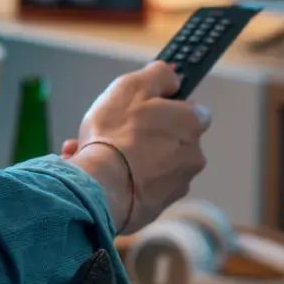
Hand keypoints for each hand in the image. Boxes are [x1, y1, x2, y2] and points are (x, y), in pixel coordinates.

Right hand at [67, 62, 208, 233]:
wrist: (102, 188)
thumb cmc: (116, 134)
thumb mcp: (133, 86)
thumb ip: (159, 75)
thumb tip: (173, 76)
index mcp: (192, 124)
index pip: (191, 110)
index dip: (166, 107)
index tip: (143, 108)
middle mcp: (193, 155)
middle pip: (169, 138)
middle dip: (143, 134)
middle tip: (112, 130)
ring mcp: (177, 184)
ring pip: (150, 163)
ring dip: (126, 156)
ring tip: (91, 151)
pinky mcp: (158, 207)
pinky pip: (139, 186)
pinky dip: (121, 178)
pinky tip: (94, 171)